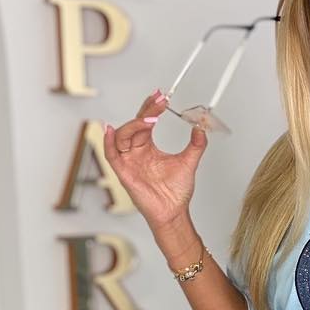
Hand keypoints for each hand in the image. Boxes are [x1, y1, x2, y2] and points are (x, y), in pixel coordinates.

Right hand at [104, 88, 207, 234]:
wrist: (173, 212)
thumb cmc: (176, 192)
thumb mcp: (189, 162)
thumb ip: (196, 144)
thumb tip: (201, 127)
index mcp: (147, 147)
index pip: (145, 122)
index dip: (151, 108)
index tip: (161, 96)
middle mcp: (136, 152)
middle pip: (134, 125)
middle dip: (146, 111)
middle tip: (159, 101)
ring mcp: (128, 161)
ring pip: (122, 136)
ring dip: (134, 124)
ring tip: (150, 118)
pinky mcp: (123, 173)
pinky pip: (111, 155)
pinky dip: (108, 142)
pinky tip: (111, 130)